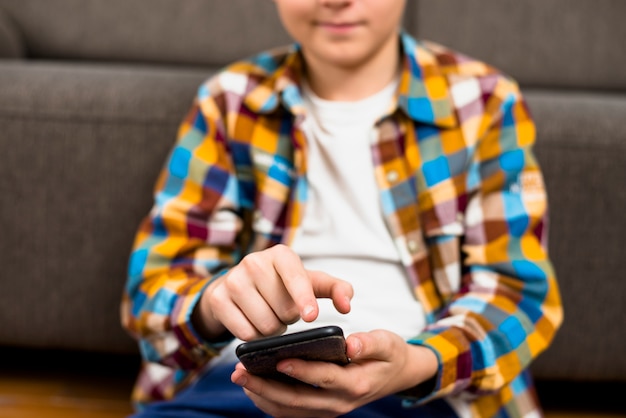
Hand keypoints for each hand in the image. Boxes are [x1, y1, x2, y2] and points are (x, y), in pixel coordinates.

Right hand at [192, 244, 353, 340]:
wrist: (238, 285)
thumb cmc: (282, 285)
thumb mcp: (311, 282)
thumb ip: (336, 289)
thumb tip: (347, 306)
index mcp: (281, 255)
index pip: (296, 278)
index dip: (304, 298)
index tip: (310, 316)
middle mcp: (254, 262)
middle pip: (283, 311)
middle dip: (288, 319)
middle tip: (282, 311)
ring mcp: (233, 280)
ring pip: (264, 325)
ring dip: (272, 330)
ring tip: (269, 316)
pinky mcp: (218, 299)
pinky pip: (245, 334)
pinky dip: (254, 336)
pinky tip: (253, 322)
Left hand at [231, 329, 438, 417]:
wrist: (396, 375)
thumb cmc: (388, 354)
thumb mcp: (388, 343)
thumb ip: (369, 343)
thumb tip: (351, 344)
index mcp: (356, 384)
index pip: (324, 379)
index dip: (301, 370)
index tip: (278, 360)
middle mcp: (340, 403)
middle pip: (297, 400)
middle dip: (265, 387)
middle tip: (240, 372)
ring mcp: (329, 409)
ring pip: (289, 410)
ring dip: (262, 395)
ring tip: (240, 377)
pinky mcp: (320, 409)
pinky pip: (291, 411)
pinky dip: (269, 401)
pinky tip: (253, 385)